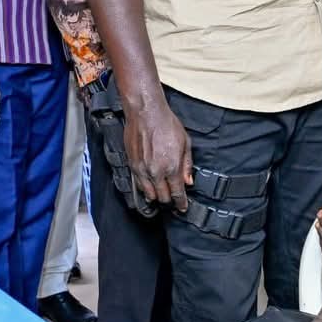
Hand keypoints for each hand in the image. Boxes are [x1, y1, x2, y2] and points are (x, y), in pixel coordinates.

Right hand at [123, 96, 192, 210]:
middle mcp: (156, 172)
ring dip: (157, 196)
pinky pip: (139, 184)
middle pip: (163, 197)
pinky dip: (145, 188)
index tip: (183, 207)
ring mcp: (142, 170)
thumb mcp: (186, 143)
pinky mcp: (132, 165)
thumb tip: (188, 181)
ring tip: (162, 194)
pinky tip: (150, 186)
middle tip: (174, 200)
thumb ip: (187, 165)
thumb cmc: (166, 124)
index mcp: (171, 167)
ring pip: (149, 194)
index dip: (181, 203)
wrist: (146, 113)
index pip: (177, 193)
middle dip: (170, 200)